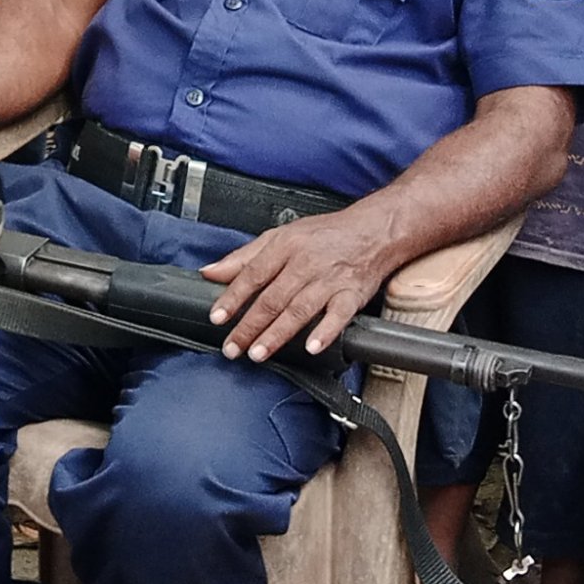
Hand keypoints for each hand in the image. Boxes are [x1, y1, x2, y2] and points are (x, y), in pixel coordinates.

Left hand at [200, 211, 400, 362]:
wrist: (374, 231)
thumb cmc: (325, 234)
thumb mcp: (280, 236)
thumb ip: (243, 257)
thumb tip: (210, 272)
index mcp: (285, 247)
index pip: (253, 274)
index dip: (233, 297)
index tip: (218, 317)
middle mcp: (305, 263)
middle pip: (272, 298)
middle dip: (250, 325)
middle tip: (233, 347)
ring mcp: (329, 280)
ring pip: (299, 309)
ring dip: (277, 333)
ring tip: (259, 353)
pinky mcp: (352, 294)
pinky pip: (338, 315)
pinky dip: (325, 332)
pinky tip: (311, 347)